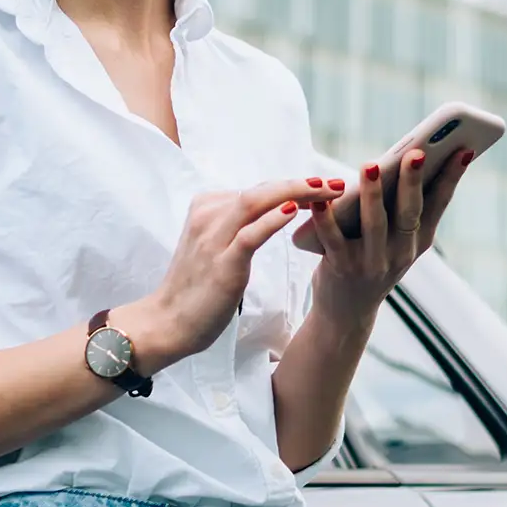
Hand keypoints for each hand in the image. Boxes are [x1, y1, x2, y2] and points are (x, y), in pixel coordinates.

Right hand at [122, 179, 325, 369]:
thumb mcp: (217, 247)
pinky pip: (249, 235)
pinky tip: (295, 212)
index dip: (296, 186)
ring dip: (296, 193)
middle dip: (304, 184)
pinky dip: (272, 220)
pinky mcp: (221, 262)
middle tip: (339, 183)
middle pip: (262, 189)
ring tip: (328, 189)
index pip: (260, 190)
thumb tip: (272, 211)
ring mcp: (213, 237)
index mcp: (209, 208)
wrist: (168, 323)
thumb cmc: (197, 289)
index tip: (327, 186)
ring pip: (257, 202)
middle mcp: (209, 215)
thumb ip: (238, 226)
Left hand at [291, 145, 475, 326]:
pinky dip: (325, 217)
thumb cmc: (372, 259)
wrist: (347, 311)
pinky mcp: (342, 269)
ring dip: (372, 194)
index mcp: (420, 240)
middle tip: (417, 152)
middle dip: (413, 181)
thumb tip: (407, 161)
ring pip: (375, 224)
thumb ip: (402, 208)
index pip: (439, 203)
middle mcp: (402, 252)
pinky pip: (333, 239)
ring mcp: (373, 263)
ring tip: (370, 165)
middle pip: (409, 211)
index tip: (464, 149)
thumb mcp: (397, 239)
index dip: (451, 177)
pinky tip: (319, 197)